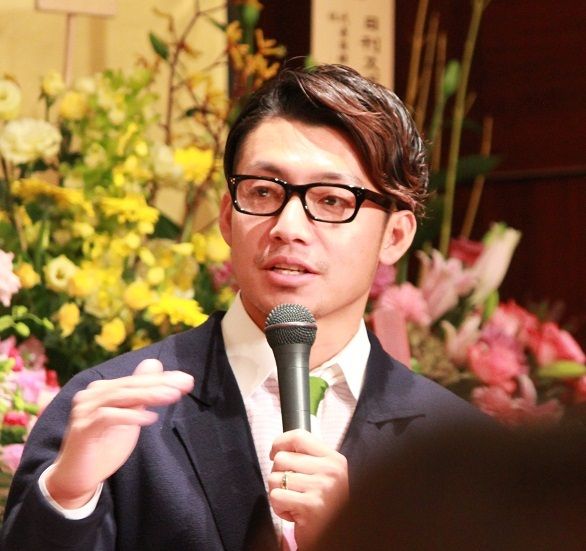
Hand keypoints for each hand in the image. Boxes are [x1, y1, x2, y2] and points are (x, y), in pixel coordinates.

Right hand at [46, 359, 193, 508]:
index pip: (136, 381)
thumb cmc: (105, 446)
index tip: (187, 380)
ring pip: (121, 396)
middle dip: (160, 384)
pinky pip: (108, 417)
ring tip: (173, 396)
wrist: (77, 477)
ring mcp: (84, 411)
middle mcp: (91, 395)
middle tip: (185, 383)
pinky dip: (130, 416)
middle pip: (130, 385)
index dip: (162, 379)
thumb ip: (140, 393)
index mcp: (103, 390)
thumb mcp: (129, 417)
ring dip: (149, 395)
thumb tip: (154, 363)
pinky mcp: (82, 429)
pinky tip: (150, 419)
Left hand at [268, 429, 348, 548]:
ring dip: (278, 493)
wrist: (336, 536)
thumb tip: (278, 447)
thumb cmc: (325, 504)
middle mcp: (331, 471)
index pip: (299, 436)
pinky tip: (293, 513)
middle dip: (277, 475)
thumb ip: (307, 458)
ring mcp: (321, 488)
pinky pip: (276, 496)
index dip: (280, 443)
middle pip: (281, 458)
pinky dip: (278, 508)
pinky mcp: (310, 507)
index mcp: (334, 459)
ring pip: (274, 478)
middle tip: (290, 489)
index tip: (274, 454)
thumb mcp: (324, 474)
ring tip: (293, 502)